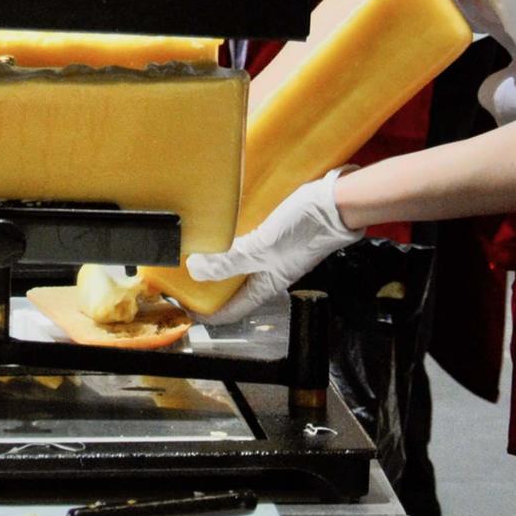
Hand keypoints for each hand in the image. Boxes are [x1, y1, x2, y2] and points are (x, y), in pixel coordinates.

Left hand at [184, 173, 359, 325]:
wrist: (336, 202)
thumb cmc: (306, 229)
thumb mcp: (262, 248)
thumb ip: (230, 260)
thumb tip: (195, 271)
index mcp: (265, 286)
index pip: (231, 311)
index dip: (205, 313)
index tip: (181, 306)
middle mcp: (267, 273)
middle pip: (230, 287)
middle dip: (205, 283)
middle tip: (179, 272)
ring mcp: (270, 252)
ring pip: (236, 262)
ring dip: (215, 258)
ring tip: (191, 246)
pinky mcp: (273, 232)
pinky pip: (245, 240)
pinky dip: (229, 237)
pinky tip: (217, 224)